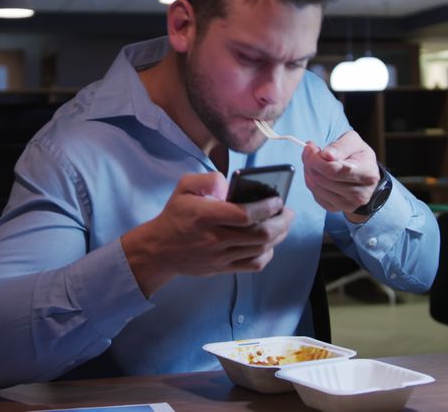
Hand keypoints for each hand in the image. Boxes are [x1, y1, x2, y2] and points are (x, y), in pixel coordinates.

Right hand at [121, 172, 293, 296]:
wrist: (159, 250)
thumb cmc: (175, 215)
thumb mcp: (184, 186)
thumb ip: (208, 179)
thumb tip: (230, 184)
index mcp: (206, 216)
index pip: (245, 215)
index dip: (267, 208)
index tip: (278, 200)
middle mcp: (215, 238)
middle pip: (260, 234)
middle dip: (282, 222)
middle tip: (288, 212)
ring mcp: (220, 256)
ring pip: (261, 249)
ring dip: (278, 236)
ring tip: (283, 223)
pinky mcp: (223, 268)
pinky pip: (253, 265)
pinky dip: (267, 254)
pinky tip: (269, 243)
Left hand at [301, 130, 379, 219]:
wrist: (364, 174)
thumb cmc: (358, 155)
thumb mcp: (354, 141)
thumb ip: (341, 145)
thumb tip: (326, 154)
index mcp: (367, 174)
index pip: (335, 170)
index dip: (317, 159)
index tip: (310, 147)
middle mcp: (360, 194)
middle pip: (323, 179)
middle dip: (311, 163)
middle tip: (309, 152)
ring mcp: (348, 204)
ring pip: (317, 188)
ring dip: (309, 172)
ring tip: (314, 161)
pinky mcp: (337, 209)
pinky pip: (316, 196)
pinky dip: (311, 182)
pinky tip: (316, 173)